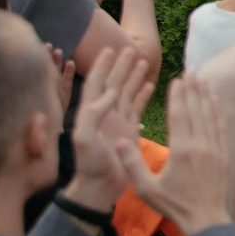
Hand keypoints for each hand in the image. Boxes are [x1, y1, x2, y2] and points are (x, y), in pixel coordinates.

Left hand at [59, 44, 146, 210]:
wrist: (99, 187)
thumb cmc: (90, 165)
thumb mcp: (84, 139)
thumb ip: (93, 114)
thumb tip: (111, 93)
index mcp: (90, 113)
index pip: (96, 84)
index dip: (101, 66)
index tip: (110, 49)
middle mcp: (103, 114)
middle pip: (112, 83)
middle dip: (120, 66)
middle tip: (130, 48)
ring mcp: (116, 121)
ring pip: (125, 93)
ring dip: (132, 76)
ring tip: (143, 61)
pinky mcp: (129, 130)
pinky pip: (136, 107)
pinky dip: (142, 95)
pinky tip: (150, 85)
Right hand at [121, 76, 230, 232]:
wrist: (205, 219)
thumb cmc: (173, 205)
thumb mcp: (146, 187)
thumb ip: (131, 163)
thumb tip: (118, 140)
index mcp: (182, 150)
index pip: (179, 115)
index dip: (177, 96)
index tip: (175, 80)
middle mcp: (201, 145)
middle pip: (196, 111)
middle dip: (192, 90)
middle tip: (189, 72)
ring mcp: (215, 149)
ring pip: (210, 116)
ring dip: (205, 96)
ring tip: (202, 80)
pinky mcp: (224, 155)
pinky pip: (221, 127)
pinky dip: (218, 112)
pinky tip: (215, 102)